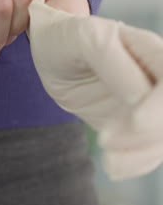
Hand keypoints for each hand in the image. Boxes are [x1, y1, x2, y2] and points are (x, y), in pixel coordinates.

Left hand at [27, 0, 162, 179]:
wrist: (53, 53)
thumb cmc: (67, 39)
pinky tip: (113, 166)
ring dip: (142, 155)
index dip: (160, 106)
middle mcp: (154, 76)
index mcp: (148, 49)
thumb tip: (141, 96)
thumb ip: (112, 60)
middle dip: (150, 136)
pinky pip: (150, 149)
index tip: (134, 121)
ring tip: (110, 162)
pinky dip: (136, 164)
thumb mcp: (83, 39)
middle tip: (108, 142)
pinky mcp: (136, 123)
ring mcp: (147, 102)